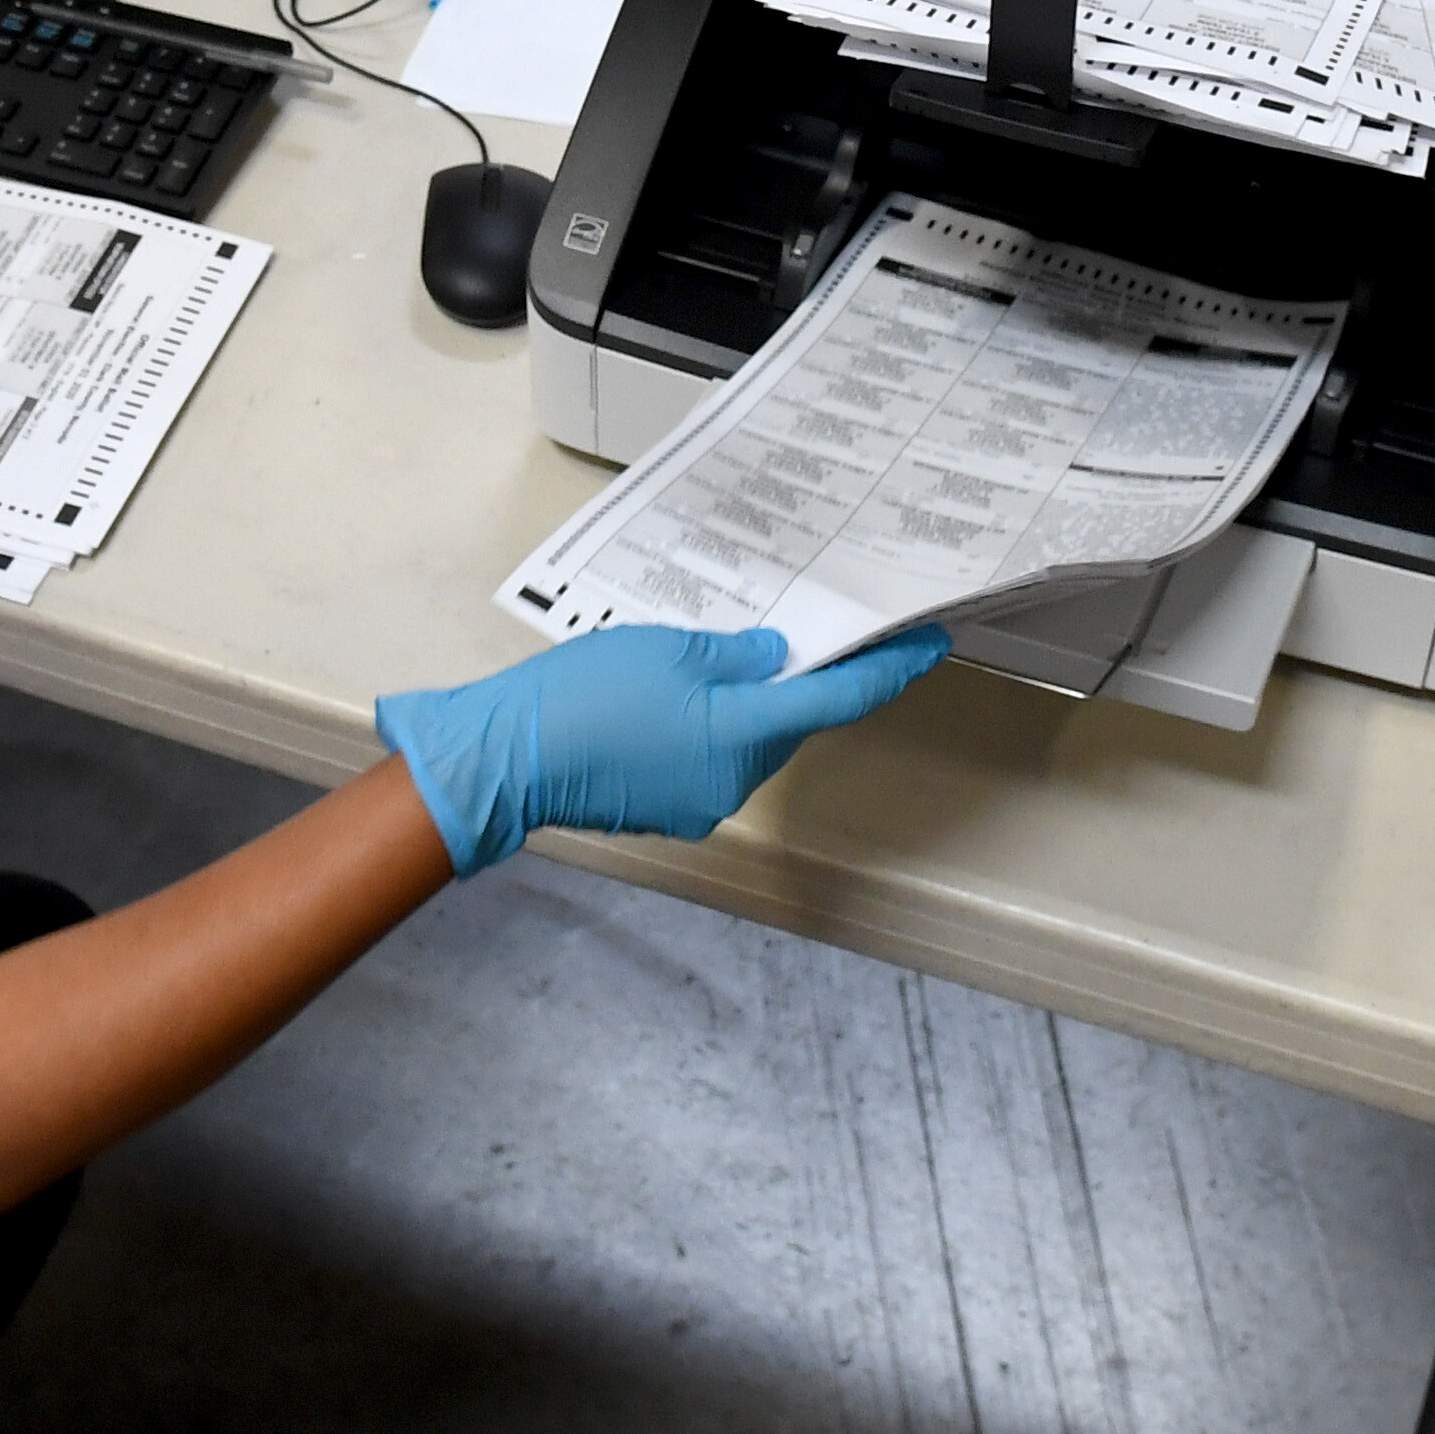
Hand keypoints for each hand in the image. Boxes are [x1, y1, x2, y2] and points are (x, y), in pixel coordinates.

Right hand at [374, 622, 952, 877]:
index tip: (930, 645)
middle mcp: (733, 779)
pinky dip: (706, 725)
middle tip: (801, 628)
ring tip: (710, 654)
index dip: (888, 671)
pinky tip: (673, 694)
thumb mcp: (665, 648)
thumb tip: (777, 658)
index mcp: (741, 734)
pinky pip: (707, 758)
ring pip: (746, 742)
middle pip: (789, 724)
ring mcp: (699, 800)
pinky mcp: (666, 806)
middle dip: (798, 680)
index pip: (836, 700)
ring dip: (744, 703)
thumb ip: (733, 654)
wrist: (504, 759)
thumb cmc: (584, 695)